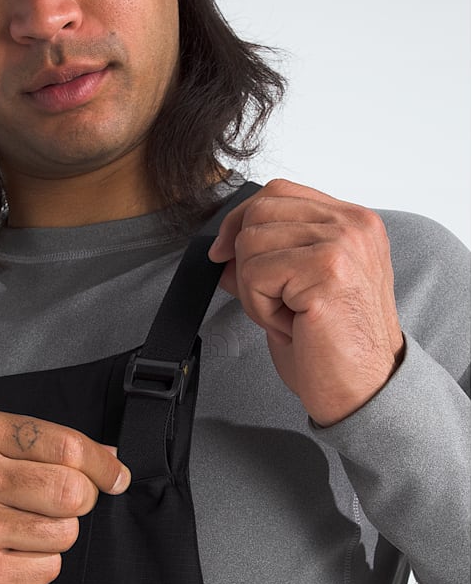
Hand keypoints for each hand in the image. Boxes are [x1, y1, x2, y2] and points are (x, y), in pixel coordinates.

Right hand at [0, 409, 130, 583]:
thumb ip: (51, 446)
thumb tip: (113, 461)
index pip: (67, 445)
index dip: (102, 464)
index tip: (116, 476)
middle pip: (71, 492)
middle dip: (81, 501)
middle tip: (63, 504)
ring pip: (65, 533)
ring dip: (59, 534)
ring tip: (25, 528)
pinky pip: (48, 568)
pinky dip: (42, 563)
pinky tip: (12, 552)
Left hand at [209, 179, 404, 426]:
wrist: (362, 392)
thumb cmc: (333, 351)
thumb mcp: (292, 296)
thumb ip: (263, 264)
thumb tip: (221, 251)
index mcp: (352, 223)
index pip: (279, 191)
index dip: (240, 220)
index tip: (222, 255)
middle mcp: (352, 225)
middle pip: (259, 212)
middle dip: (247, 261)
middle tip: (275, 303)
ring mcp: (343, 243)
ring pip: (251, 244)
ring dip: (256, 290)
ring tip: (289, 316)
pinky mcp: (327, 270)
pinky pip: (255, 275)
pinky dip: (260, 308)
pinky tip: (291, 325)